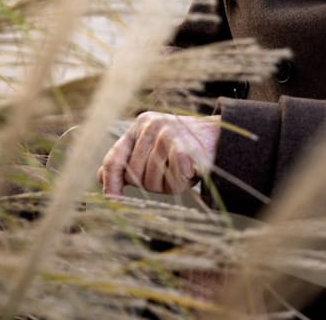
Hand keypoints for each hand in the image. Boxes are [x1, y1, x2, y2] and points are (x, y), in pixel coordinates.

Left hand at [98, 112, 220, 196]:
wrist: (223, 138)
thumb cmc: (186, 149)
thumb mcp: (154, 149)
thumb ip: (130, 160)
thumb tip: (102, 177)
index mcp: (139, 126)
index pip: (113, 160)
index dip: (110, 184)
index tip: (112, 201)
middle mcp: (149, 125)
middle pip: (136, 177)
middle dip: (153, 184)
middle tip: (171, 173)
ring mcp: (166, 133)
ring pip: (153, 182)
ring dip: (170, 185)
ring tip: (183, 170)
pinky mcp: (182, 144)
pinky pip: (173, 179)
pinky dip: (184, 181)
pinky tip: (191, 170)